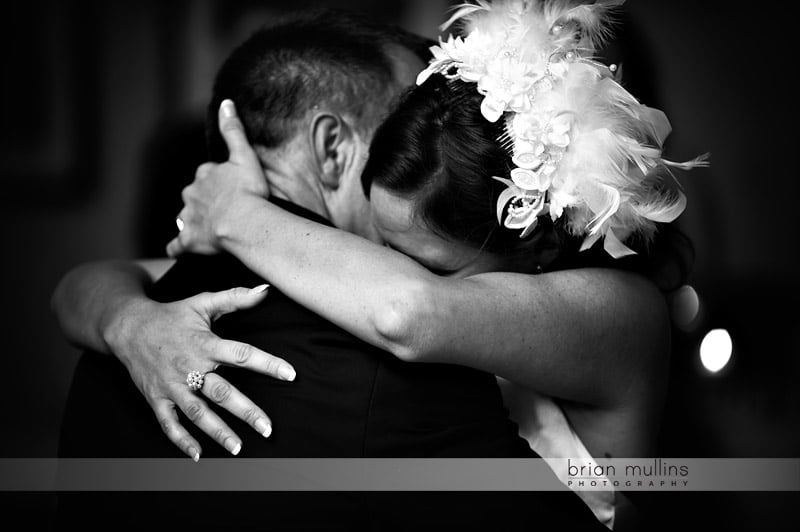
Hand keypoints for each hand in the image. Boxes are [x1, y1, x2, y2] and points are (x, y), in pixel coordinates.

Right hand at [105, 284, 294, 459]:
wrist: (127, 326)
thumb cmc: (172, 315)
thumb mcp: (202, 303)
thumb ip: (235, 298)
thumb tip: (265, 290)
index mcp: (205, 343)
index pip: (241, 354)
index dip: (267, 364)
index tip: (290, 374)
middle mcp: (189, 367)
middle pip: (221, 391)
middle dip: (246, 411)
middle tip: (268, 428)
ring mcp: (171, 385)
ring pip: (197, 412)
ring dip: (218, 431)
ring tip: (238, 447)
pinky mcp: (156, 398)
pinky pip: (169, 423)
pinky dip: (181, 440)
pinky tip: (198, 455)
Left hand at [167, 99, 267, 256]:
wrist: (244, 223)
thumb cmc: (249, 191)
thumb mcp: (244, 155)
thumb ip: (233, 130)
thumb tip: (226, 103)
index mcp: (204, 175)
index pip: (208, 174)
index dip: (219, 181)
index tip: (232, 189)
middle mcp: (191, 194)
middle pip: (195, 195)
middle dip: (204, 200)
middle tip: (223, 210)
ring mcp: (188, 218)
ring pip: (186, 217)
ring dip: (193, 221)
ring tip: (209, 230)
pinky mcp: (188, 240)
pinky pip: (176, 245)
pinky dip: (178, 247)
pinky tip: (181, 250)